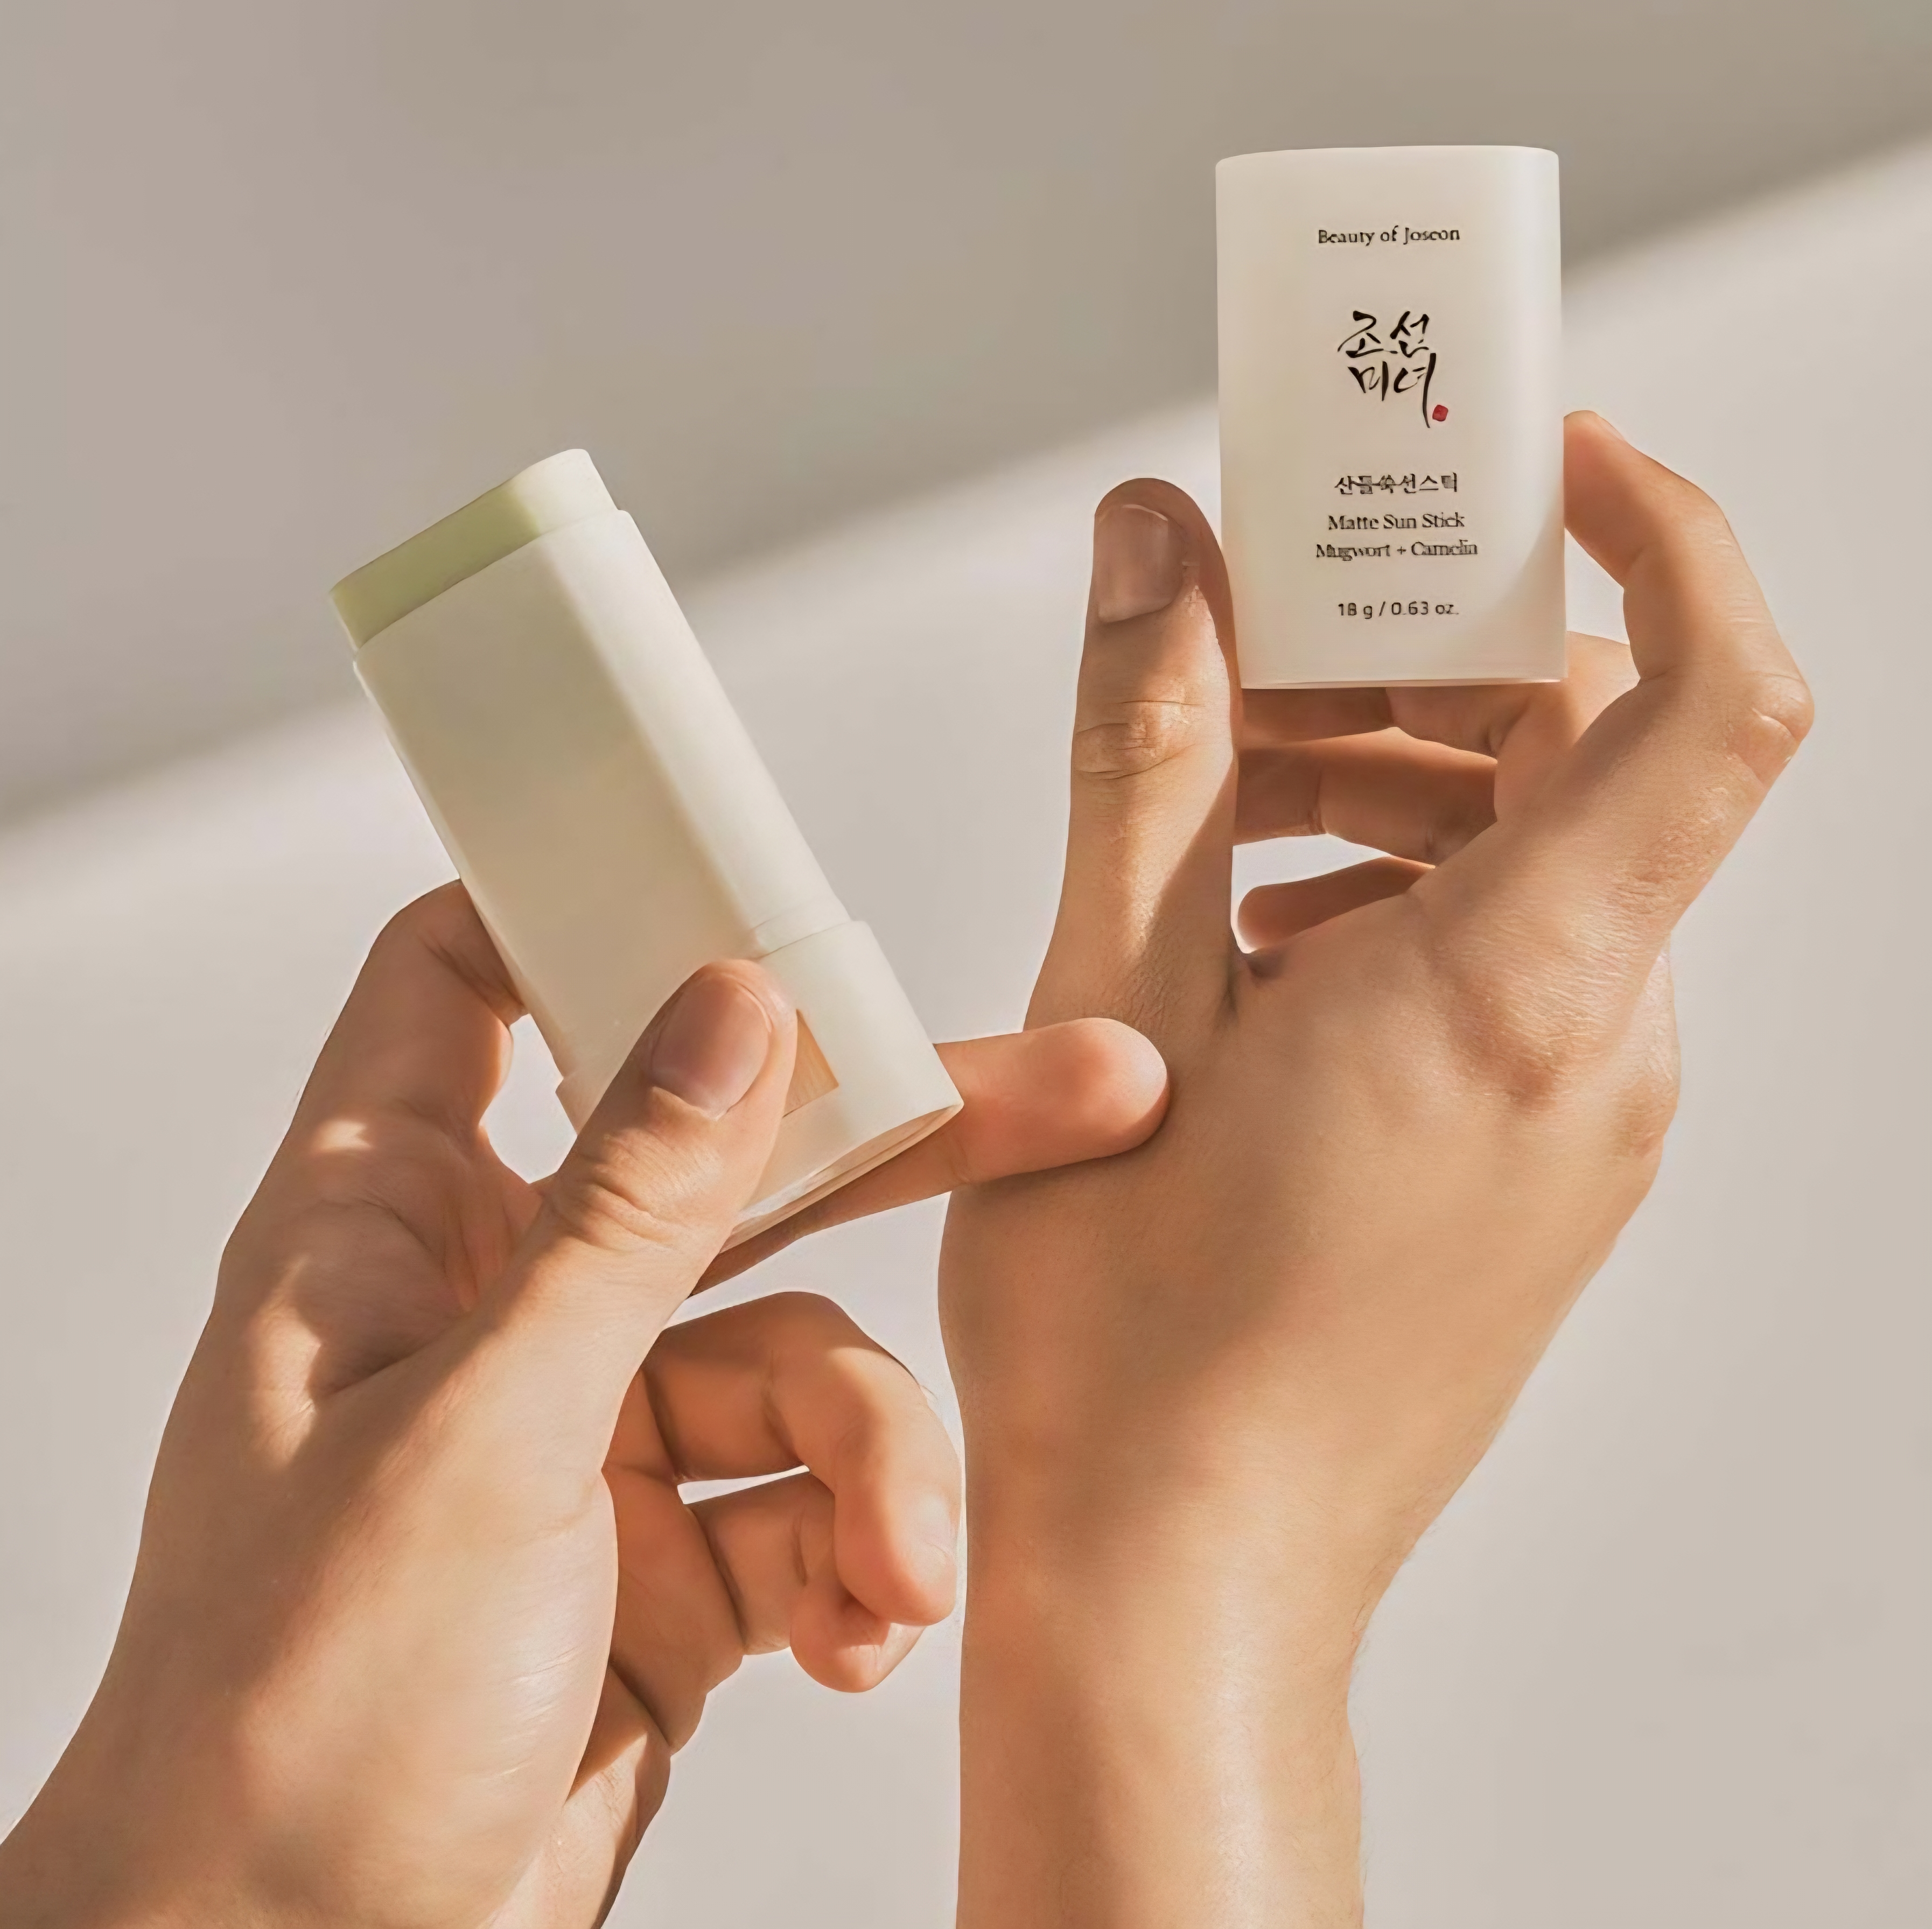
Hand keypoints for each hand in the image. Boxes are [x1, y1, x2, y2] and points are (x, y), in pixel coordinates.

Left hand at [0, 886, 1164, 1928]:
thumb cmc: (292, 1732)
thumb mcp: (478, 1442)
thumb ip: (623, 1217)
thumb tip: (728, 1010)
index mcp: (390, 1230)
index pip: (467, 983)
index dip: (595, 911)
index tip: (759, 894)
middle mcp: (497, 1309)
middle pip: (725, 1164)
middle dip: (903, 1152)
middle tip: (1080, 1102)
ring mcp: (591, 1436)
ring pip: (800, 1360)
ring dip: (876, 1459)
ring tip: (899, 1567)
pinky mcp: (668, 1560)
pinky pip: (811, 1504)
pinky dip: (855, 1558)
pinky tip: (862, 1629)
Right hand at [942, 413, 1811, 1926]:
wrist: (1177, 1591)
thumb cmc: (1130, 1347)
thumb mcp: (1107, 1002)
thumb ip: (1152, 751)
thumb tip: (1166, 551)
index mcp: (1512, 996)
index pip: (1707, 692)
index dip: (1654, 526)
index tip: (1525, 455)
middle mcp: (1596, 1058)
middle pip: (1589, 758)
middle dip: (1424, 662)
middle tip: (1257, 634)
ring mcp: (1581, 1128)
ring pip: (1539, 866)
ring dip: (1390, 786)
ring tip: (1212, 811)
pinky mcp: (1536, 1175)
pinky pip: (1512, 972)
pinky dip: (1397, 900)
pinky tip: (1246, 941)